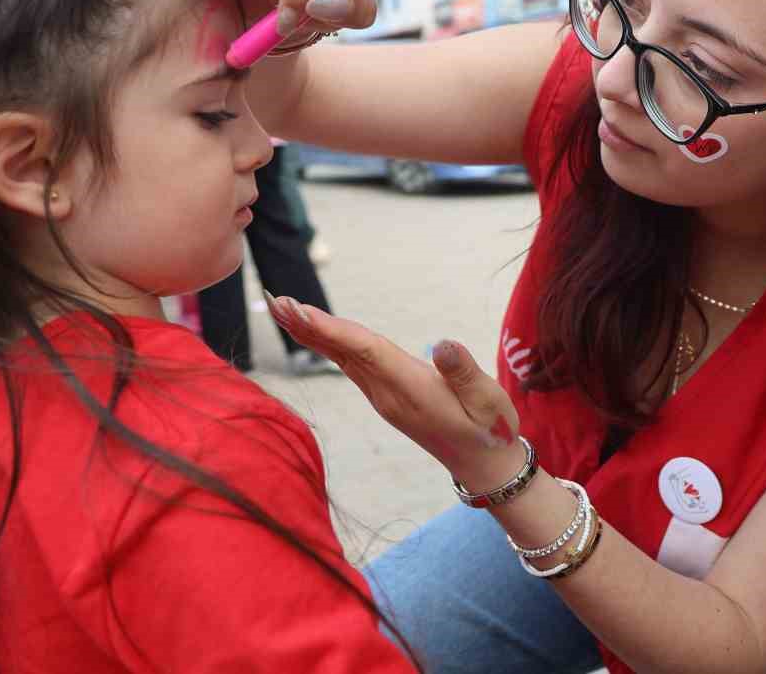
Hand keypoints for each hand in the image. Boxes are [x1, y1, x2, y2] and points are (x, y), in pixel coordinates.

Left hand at [266, 295, 525, 490]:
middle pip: (342, 352)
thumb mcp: (488, 401)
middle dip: (308, 326)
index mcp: (409, 389)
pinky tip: (314, 332)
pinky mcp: (384, 396)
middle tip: (275, 301)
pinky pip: (350, 364)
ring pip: (342, 358)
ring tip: (284, 309)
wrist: (483, 465)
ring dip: (312, 333)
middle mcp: (386, 393)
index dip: (332, 330)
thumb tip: (443, 344)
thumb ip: (465, 372)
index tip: (300, 311)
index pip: (364, 352)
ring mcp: (382, 397)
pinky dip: (328, 343)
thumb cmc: (490, 429)